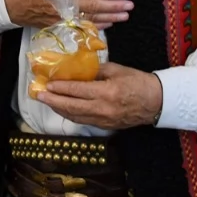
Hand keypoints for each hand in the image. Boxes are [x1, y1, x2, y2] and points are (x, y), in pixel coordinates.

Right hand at [3, 0, 132, 27]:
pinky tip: (107, 24)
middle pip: (94, 6)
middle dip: (113, 7)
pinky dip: (95, 26)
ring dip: (109, 18)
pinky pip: (81, 27)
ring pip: (90, 19)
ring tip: (123, 17)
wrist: (10, 2)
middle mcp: (65, 3)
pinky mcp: (60, 25)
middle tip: (129, 7)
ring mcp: (63, 16)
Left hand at [36, 62, 163, 130]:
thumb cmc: (138, 81)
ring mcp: (104, 120)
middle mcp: (103, 109)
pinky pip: (84, 121)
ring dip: (59, 109)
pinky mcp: (106, 126)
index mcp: (107, 92)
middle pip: (72, 107)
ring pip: (76, 117)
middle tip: (39, 95)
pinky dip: (71, 115)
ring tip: (47, 102)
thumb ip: (95, 71)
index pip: (77, 91)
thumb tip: (77, 70)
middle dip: (53, 101)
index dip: (60, 88)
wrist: (157, 102)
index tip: (47, 85)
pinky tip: (63, 109)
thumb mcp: (116, 70)